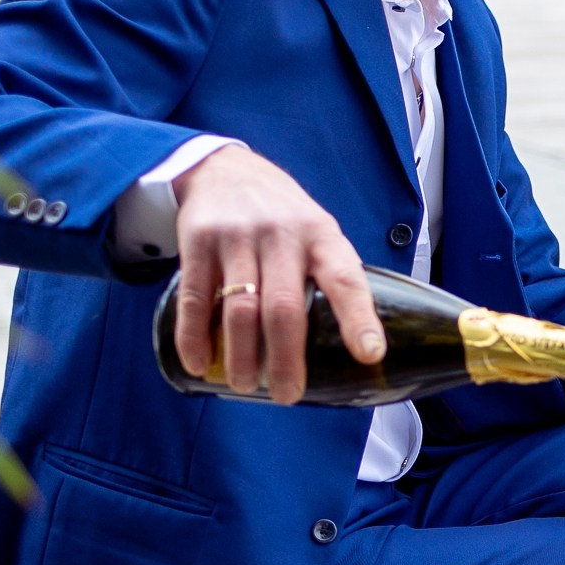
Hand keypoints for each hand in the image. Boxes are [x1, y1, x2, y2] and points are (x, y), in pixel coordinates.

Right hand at [169, 145, 383, 404]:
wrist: (224, 168)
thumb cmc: (282, 214)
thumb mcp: (316, 230)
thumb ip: (328, 274)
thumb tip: (349, 341)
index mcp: (321, 236)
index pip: (345, 279)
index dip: (359, 318)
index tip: (371, 354)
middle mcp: (282, 236)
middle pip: (285, 308)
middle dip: (287, 359)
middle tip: (288, 396)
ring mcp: (237, 238)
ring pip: (240, 309)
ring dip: (242, 356)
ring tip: (246, 386)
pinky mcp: (198, 242)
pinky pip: (194, 299)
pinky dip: (194, 337)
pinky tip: (199, 363)